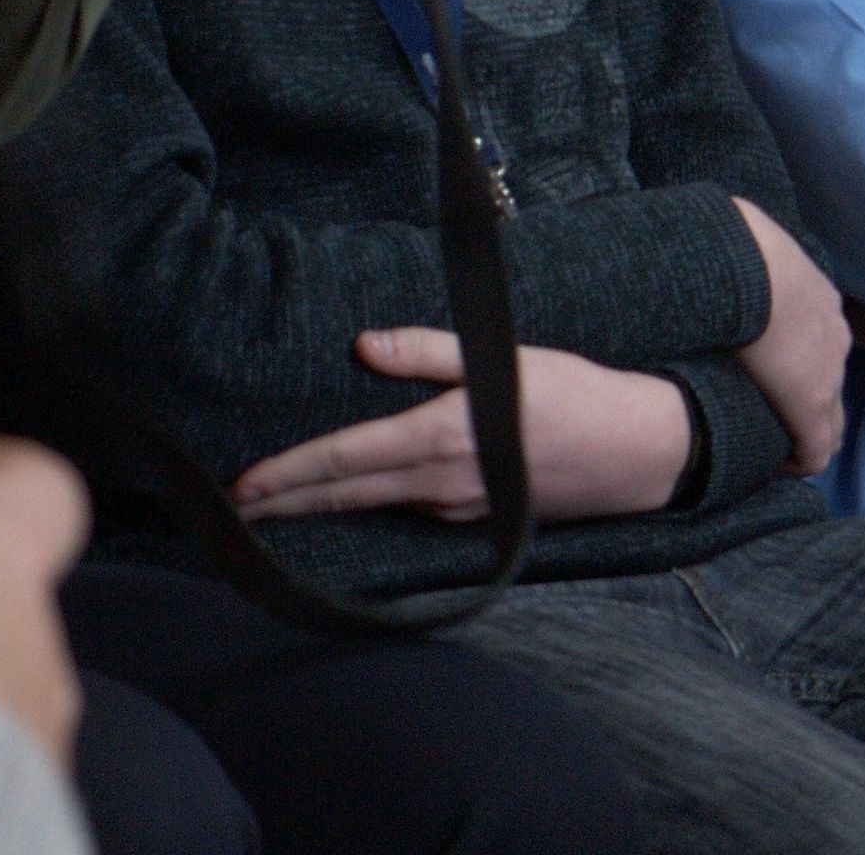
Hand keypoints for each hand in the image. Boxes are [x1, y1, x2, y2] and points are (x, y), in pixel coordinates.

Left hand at [231, 331, 690, 522]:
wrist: (633, 453)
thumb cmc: (571, 394)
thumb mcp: (503, 356)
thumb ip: (430, 351)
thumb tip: (364, 345)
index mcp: (439, 437)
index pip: (344, 459)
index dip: (288, 473)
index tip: (242, 485)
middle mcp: (439, 484)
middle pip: (344, 496)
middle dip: (284, 502)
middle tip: (231, 508)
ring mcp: (455, 508)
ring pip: (372, 507)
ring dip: (320, 506)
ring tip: (276, 501)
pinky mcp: (473, 519)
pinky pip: (408, 511)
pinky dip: (368, 506)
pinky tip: (354, 496)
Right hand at [729, 195, 848, 475]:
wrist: (750, 266)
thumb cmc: (738, 248)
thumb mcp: (746, 247)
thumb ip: (739, 260)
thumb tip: (706, 249)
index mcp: (821, 304)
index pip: (822, 349)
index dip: (798, 373)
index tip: (768, 388)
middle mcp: (835, 339)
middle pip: (833, 388)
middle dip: (808, 410)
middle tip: (773, 425)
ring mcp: (829, 373)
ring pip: (829, 420)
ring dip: (802, 435)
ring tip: (773, 450)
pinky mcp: (811, 406)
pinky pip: (816, 449)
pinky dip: (799, 460)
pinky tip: (776, 466)